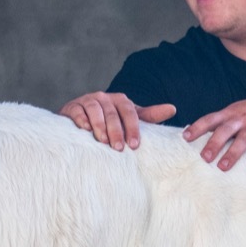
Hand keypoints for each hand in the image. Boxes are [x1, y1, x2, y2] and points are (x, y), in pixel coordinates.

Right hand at [59, 91, 176, 150]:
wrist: (81, 119)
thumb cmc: (110, 121)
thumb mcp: (130, 118)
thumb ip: (149, 115)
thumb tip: (173, 108)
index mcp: (120, 100)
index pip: (129, 111)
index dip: (133, 127)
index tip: (135, 145)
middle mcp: (104, 97)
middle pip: (112, 112)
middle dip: (116, 131)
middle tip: (119, 148)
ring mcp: (87, 100)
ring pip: (95, 110)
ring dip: (100, 126)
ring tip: (103, 142)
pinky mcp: (72, 107)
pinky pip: (77, 111)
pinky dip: (82, 120)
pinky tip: (86, 130)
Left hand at [183, 93, 245, 178]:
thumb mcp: (238, 110)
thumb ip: (221, 121)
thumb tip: (195, 131)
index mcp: (232, 113)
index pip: (211, 119)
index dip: (198, 127)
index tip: (185, 137)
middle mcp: (243, 120)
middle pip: (225, 131)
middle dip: (214, 144)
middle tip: (204, 158)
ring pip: (242, 141)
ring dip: (232, 154)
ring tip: (222, 167)